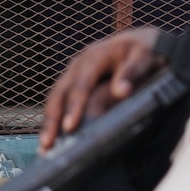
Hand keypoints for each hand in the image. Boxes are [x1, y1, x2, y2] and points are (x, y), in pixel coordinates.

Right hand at [40, 27, 163, 151]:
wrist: (141, 43)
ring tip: (45, 147)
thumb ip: (132, 71)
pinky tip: (51, 140)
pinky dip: (54, 121)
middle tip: (49, 143)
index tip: (70, 127)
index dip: (74, 105)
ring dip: (49, 123)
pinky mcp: (75, 85)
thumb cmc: (144, 50)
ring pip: (55, 99)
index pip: (81, 83)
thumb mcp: (144, 56)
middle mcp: (79, 65)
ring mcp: (74, 75)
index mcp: (95, 56)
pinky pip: (59, 103)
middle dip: (53, 119)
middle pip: (60, 93)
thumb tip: (121, 90)